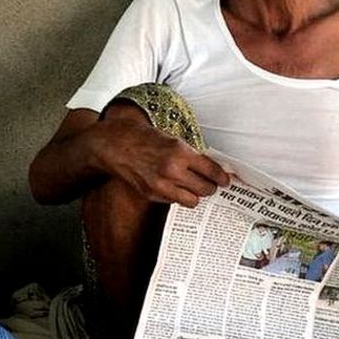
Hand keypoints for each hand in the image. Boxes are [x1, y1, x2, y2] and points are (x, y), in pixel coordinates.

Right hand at [95, 106, 229, 205]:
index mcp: (179, 152)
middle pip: (205, 189)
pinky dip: (178, 196)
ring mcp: (160, 185)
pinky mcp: (151, 194)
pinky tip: (175, 187)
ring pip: (192, 200)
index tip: (225, 179)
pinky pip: (174, 201)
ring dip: (195, 194)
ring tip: (193, 187)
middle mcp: (172, 170)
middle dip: (210, 186)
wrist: (113, 144)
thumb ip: (190, 154)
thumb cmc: (141, 137)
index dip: (222, 177)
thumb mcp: (171, 138)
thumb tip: (209, 166)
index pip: (212, 171)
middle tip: (211, 183)